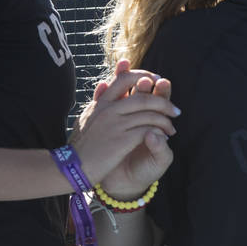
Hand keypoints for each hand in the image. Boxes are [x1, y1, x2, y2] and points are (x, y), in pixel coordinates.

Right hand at [69, 60, 179, 184]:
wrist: (71, 169)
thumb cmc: (80, 146)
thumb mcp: (86, 118)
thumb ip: (98, 102)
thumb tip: (104, 84)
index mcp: (101, 103)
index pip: (124, 79)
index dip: (144, 76)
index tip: (156, 81)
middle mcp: (108, 109)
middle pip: (143, 95)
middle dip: (164, 101)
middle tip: (175, 110)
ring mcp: (115, 124)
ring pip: (149, 113)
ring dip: (165, 120)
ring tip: (171, 129)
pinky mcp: (121, 139)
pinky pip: (148, 129)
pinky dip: (159, 132)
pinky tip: (163, 138)